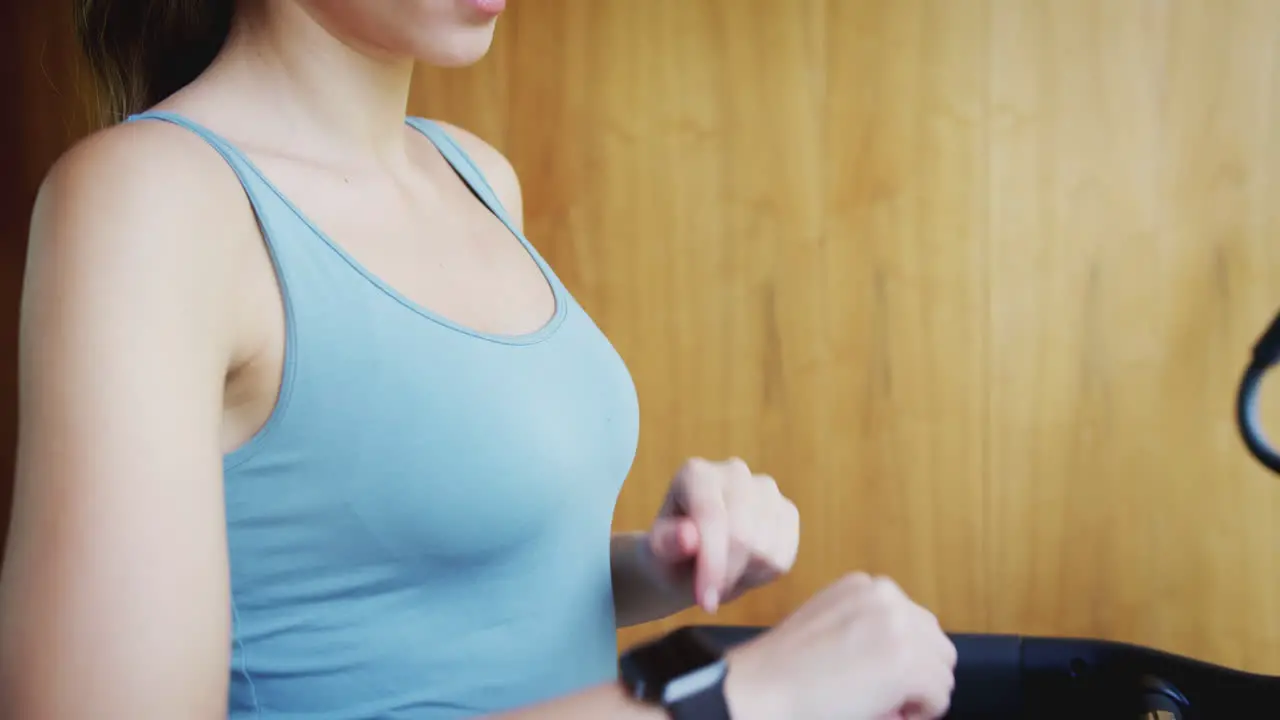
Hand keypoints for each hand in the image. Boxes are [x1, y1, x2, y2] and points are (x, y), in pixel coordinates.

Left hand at [647, 457, 799, 612]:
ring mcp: (765, 489)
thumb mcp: (658, 554)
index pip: (711, 517)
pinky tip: (743, 570)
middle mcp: (734, 472)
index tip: (705, 601)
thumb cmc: (670, 553)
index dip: (712, 564)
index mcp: (695, 474)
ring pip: (767, 550)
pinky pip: (784, 557)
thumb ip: (668, 543)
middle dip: (726, 575)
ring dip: (742, 577)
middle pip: (743, 534)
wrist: (690, 557)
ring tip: (721, 577)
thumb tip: (688, 537)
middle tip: (708, 596)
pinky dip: (763, 576)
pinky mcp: (787, 511)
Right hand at [725, 573, 957, 719]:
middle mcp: (887, 596)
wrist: (761, 688)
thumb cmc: (785, 671)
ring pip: (942, 670)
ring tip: (878, 704)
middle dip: (916, 674)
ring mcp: (899, 627)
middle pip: (936, 643)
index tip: (872, 676)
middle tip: (879, 697)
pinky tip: (881, 711)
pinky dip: (919, 713)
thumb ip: (868, 626)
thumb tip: (906, 655)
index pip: (914, 623)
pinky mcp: (907, 662)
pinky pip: (940, 696)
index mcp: (866, 585)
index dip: (900, 659)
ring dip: (918, 693)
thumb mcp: (830, 625)